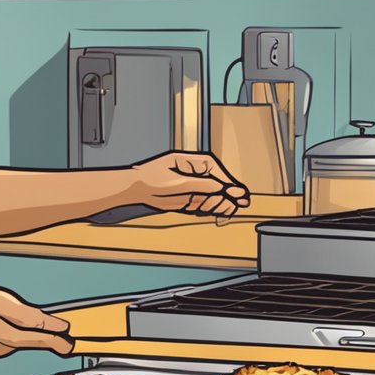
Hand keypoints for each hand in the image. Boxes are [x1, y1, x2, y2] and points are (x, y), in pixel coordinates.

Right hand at [0, 282, 72, 358]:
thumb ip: (22, 313)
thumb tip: (46, 323)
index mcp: (0, 331)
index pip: (34, 338)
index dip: (54, 340)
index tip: (69, 342)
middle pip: (19, 342)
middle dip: (35, 338)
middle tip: (58, 339)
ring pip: (2, 343)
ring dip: (8, 333)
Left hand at [128, 151, 250, 216]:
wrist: (134, 188)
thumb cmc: (151, 178)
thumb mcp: (178, 182)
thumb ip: (203, 186)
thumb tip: (225, 189)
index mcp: (196, 162)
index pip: (219, 172)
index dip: (230, 185)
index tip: (240, 196)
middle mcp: (198, 174)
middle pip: (220, 186)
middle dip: (221, 198)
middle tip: (223, 208)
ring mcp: (195, 186)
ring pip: (214, 198)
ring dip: (214, 206)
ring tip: (209, 210)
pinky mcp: (191, 198)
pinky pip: (205, 206)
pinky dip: (206, 211)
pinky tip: (205, 213)